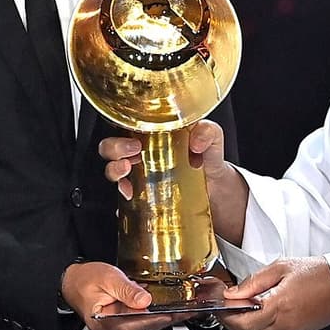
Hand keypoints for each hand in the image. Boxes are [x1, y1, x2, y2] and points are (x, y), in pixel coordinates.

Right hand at [60, 260, 183, 329]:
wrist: (72, 282)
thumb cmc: (86, 280)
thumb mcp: (108, 278)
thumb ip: (127, 290)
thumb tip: (144, 299)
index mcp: (106, 323)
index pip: (139, 323)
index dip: (160, 317)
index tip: (177, 313)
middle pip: (145, 326)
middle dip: (167, 317)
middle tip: (188, 310)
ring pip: (144, 325)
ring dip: (162, 316)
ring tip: (182, 309)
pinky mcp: (120, 325)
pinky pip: (140, 321)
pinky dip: (153, 314)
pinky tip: (166, 308)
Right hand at [99, 121, 248, 244]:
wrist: (217, 189)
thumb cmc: (208, 157)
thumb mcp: (213, 140)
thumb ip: (209, 133)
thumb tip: (197, 140)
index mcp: (153, 133)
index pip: (125, 125)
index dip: (122, 130)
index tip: (135, 142)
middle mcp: (141, 153)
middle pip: (111, 148)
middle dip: (113, 151)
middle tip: (129, 158)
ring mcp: (140, 176)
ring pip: (113, 171)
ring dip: (114, 174)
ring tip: (127, 181)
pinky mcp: (142, 197)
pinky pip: (123, 201)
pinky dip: (121, 204)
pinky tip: (131, 205)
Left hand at [220, 257, 329, 329]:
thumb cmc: (320, 272)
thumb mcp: (282, 267)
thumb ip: (254, 281)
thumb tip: (233, 294)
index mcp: (279, 306)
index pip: (242, 322)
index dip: (225, 316)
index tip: (218, 305)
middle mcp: (285, 324)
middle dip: (231, 321)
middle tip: (224, 307)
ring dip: (246, 321)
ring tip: (243, 302)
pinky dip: (261, 321)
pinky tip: (262, 306)